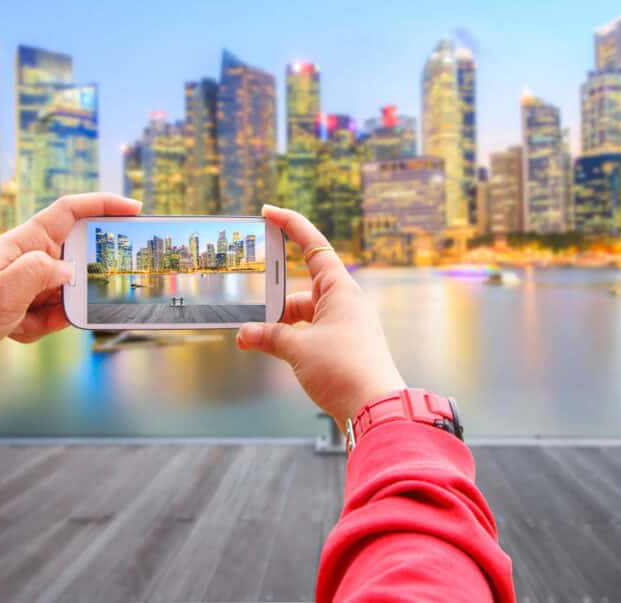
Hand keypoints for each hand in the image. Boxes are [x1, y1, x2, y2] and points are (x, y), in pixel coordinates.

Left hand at [0, 193, 141, 365]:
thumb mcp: (3, 291)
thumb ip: (40, 273)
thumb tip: (72, 270)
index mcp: (25, 242)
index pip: (71, 211)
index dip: (104, 205)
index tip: (134, 209)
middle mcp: (32, 255)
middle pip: (79, 257)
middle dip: (87, 279)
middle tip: (88, 295)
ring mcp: (31, 278)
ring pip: (69, 291)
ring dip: (55, 313)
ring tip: (26, 323)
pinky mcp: (29, 299)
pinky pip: (54, 312)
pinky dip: (41, 326)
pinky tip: (16, 330)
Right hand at [236, 205, 405, 426]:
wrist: (375, 409)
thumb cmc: (343, 370)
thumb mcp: (297, 348)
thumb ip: (268, 336)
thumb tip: (245, 335)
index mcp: (340, 289)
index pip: (313, 246)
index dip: (291, 225)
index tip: (269, 212)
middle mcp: (346, 303)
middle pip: (301, 289)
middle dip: (274, 302)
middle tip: (250, 312)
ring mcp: (347, 326)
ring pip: (304, 316)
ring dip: (280, 327)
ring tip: (254, 341)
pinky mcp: (345, 348)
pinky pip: (311, 334)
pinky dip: (291, 340)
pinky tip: (273, 352)